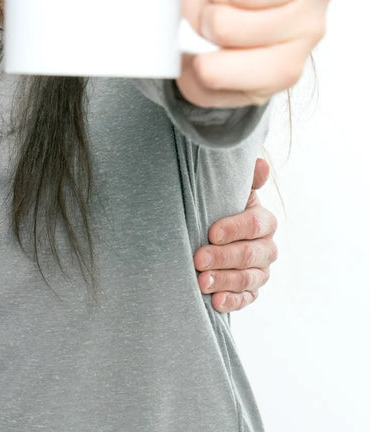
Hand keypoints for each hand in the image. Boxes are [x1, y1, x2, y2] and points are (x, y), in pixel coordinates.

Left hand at [194, 157, 277, 311]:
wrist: (211, 231)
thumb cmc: (218, 206)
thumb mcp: (228, 190)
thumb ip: (245, 179)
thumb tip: (261, 164)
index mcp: (264, 221)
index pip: (255, 225)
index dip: (234, 229)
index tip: (211, 232)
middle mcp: (267, 248)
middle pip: (250, 254)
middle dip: (223, 258)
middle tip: (198, 259)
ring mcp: (261, 271)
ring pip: (248, 279)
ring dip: (224, 281)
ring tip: (201, 282)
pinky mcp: (251, 291)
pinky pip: (246, 299)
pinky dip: (231, 301)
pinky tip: (215, 301)